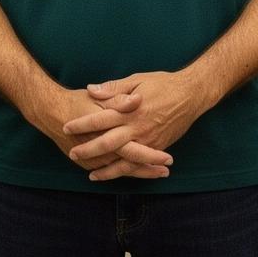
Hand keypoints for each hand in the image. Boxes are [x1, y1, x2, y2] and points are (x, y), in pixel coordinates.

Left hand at [64, 72, 201, 180]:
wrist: (191, 94)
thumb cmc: (163, 83)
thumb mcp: (136, 80)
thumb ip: (113, 88)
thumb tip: (92, 90)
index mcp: (129, 110)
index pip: (100, 119)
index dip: (81, 124)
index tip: (66, 127)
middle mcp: (137, 128)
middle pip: (107, 143)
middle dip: (88, 150)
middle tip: (72, 154)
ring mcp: (148, 140)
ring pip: (123, 161)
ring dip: (106, 170)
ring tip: (91, 175)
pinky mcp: (158, 147)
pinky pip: (140, 164)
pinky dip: (127, 172)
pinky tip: (117, 176)